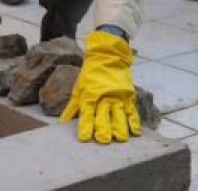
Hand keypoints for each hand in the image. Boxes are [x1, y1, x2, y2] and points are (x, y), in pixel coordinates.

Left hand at [60, 30, 139, 144]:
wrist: (107, 56)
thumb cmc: (90, 74)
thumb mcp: (78, 88)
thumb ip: (72, 107)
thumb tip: (62, 123)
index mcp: (89, 95)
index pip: (86, 114)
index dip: (85, 126)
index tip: (84, 139)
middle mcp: (103, 97)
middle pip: (104, 115)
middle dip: (103, 128)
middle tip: (103, 141)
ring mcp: (117, 96)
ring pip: (119, 114)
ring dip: (120, 127)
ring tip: (120, 139)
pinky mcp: (128, 95)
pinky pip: (132, 110)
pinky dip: (134, 121)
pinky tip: (135, 132)